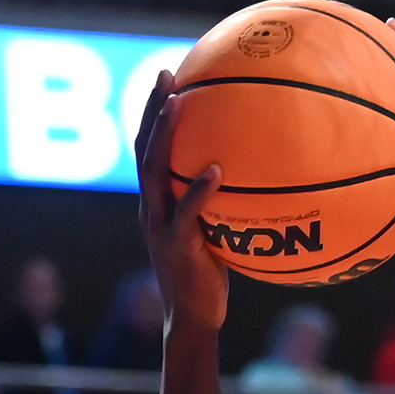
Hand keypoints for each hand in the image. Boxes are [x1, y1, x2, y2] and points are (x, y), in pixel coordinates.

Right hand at [134, 72, 228, 333]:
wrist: (193, 318)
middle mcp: (151, 206)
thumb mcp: (213, 231)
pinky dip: (199, 190)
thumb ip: (221, 202)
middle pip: (144, 147)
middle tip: (164, 75)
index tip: (168, 78)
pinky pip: (186, 212)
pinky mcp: (175, 246)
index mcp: (157, 201)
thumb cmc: (208, 276)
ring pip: (154, 171)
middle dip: (151, 109)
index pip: (148, 148)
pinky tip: (215, 170)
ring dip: (164, 134)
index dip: (153, 113)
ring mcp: (159, 225)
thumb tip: (250, 173)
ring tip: (178, 103)